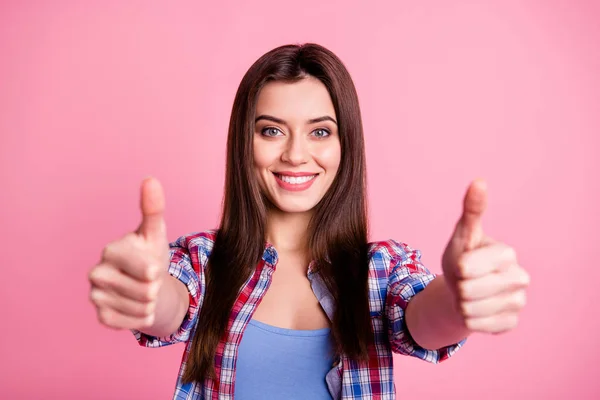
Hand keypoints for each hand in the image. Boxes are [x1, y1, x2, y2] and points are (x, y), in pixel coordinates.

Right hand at [89, 177, 169, 329]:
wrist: (147, 284)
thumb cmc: (150, 255)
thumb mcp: (156, 233)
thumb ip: (153, 209)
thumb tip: (151, 180)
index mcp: (111, 250)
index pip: (146, 269)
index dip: (156, 270)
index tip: (154, 264)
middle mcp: (97, 272)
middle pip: (146, 291)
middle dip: (155, 287)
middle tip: (148, 279)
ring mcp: (96, 295)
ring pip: (140, 307)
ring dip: (150, 303)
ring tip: (145, 291)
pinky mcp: (100, 316)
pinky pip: (130, 323)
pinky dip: (141, 318)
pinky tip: (137, 306)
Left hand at [442, 179, 529, 333]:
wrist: (463, 290)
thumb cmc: (463, 258)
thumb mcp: (462, 235)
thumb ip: (471, 211)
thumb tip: (479, 181)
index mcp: (507, 253)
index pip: (468, 268)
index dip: (458, 268)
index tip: (463, 264)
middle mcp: (520, 277)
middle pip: (468, 290)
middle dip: (458, 287)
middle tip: (465, 281)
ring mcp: (518, 302)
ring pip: (470, 310)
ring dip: (461, 304)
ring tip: (469, 294)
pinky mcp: (511, 323)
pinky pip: (476, 326)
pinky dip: (468, 320)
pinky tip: (476, 309)